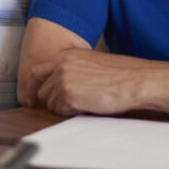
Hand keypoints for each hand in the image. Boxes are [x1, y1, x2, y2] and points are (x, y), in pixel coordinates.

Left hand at [30, 49, 145, 116]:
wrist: (135, 80)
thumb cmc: (121, 73)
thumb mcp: (92, 62)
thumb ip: (73, 69)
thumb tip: (61, 84)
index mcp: (66, 55)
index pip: (36, 72)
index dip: (33, 88)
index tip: (32, 99)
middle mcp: (60, 65)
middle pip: (42, 91)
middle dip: (52, 102)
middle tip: (69, 106)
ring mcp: (63, 80)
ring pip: (51, 103)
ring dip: (63, 108)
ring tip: (85, 103)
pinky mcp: (69, 96)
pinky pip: (61, 111)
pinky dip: (71, 113)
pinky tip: (87, 107)